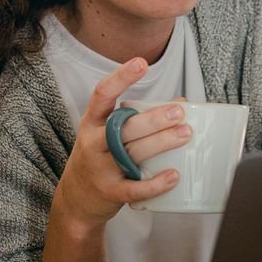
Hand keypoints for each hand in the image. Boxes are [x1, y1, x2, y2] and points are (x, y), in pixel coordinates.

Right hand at [54, 57, 192, 228]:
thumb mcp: (108, 133)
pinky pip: (135, 189)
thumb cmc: (99, 157)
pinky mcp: (110, 192)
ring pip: (132, 153)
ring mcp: (100, 168)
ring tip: (185, 134)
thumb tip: (182, 102)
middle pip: (124, 128)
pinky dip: (155, 184)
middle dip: (153, 119)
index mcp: (92, 122)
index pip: (102, 95)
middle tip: (179, 111)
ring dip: (161, 143)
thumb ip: (139, 117)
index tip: (141, 63)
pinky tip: (174, 176)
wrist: (76, 198)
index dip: (121, 78)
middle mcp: (93, 143)